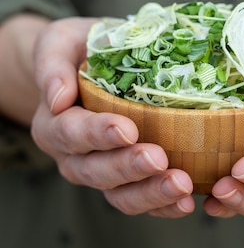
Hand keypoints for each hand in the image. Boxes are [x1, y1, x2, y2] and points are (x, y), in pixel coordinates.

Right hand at [31, 17, 194, 217]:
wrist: (97, 66)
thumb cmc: (82, 49)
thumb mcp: (60, 41)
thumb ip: (52, 64)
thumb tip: (57, 98)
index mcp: (54, 124)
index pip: (72, 133)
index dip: (99, 134)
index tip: (127, 129)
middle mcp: (74, 157)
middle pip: (96, 171)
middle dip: (128, 167)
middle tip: (159, 158)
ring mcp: (101, 174)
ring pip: (119, 195)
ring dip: (150, 193)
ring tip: (181, 185)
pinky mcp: (128, 183)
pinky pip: (142, 203)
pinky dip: (164, 206)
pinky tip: (187, 201)